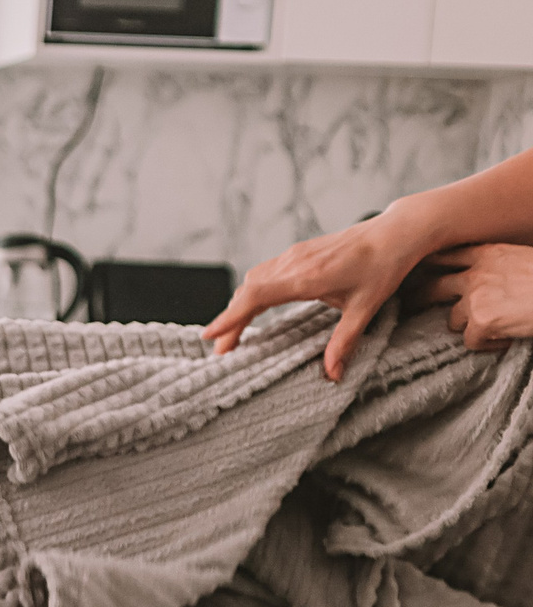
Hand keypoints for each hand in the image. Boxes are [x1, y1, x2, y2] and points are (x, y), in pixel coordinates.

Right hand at [203, 207, 431, 379]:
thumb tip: (332, 375)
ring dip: (240, 305)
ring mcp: (295, 255)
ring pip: (254, 280)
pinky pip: (265, 272)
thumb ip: (344, 342)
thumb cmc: (384, 266)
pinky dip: (253, 292)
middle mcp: (294, 263)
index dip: (230, 317)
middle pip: (247, 291)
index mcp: (307, 278)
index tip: (209, 335)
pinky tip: (256, 306)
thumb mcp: (366, 308)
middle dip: (231, 320)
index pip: (255, 297)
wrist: (395, 231)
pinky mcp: (299, 252)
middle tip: (222, 349)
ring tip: (235, 332)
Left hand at [415, 243, 532, 350]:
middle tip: (412, 306)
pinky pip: (472, 341)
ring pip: (452, 320)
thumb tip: (481, 282)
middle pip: (432, 287)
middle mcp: (477, 273)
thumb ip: (498, 266)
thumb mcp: (522, 259)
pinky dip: (488, 344)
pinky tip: (507, 340)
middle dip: (420, 298)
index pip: (445, 255)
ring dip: (468, 326)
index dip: (428, 264)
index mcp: (489, 253)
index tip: (413, 271)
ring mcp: (476, 298)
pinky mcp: (482, 322)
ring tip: (495, 325)